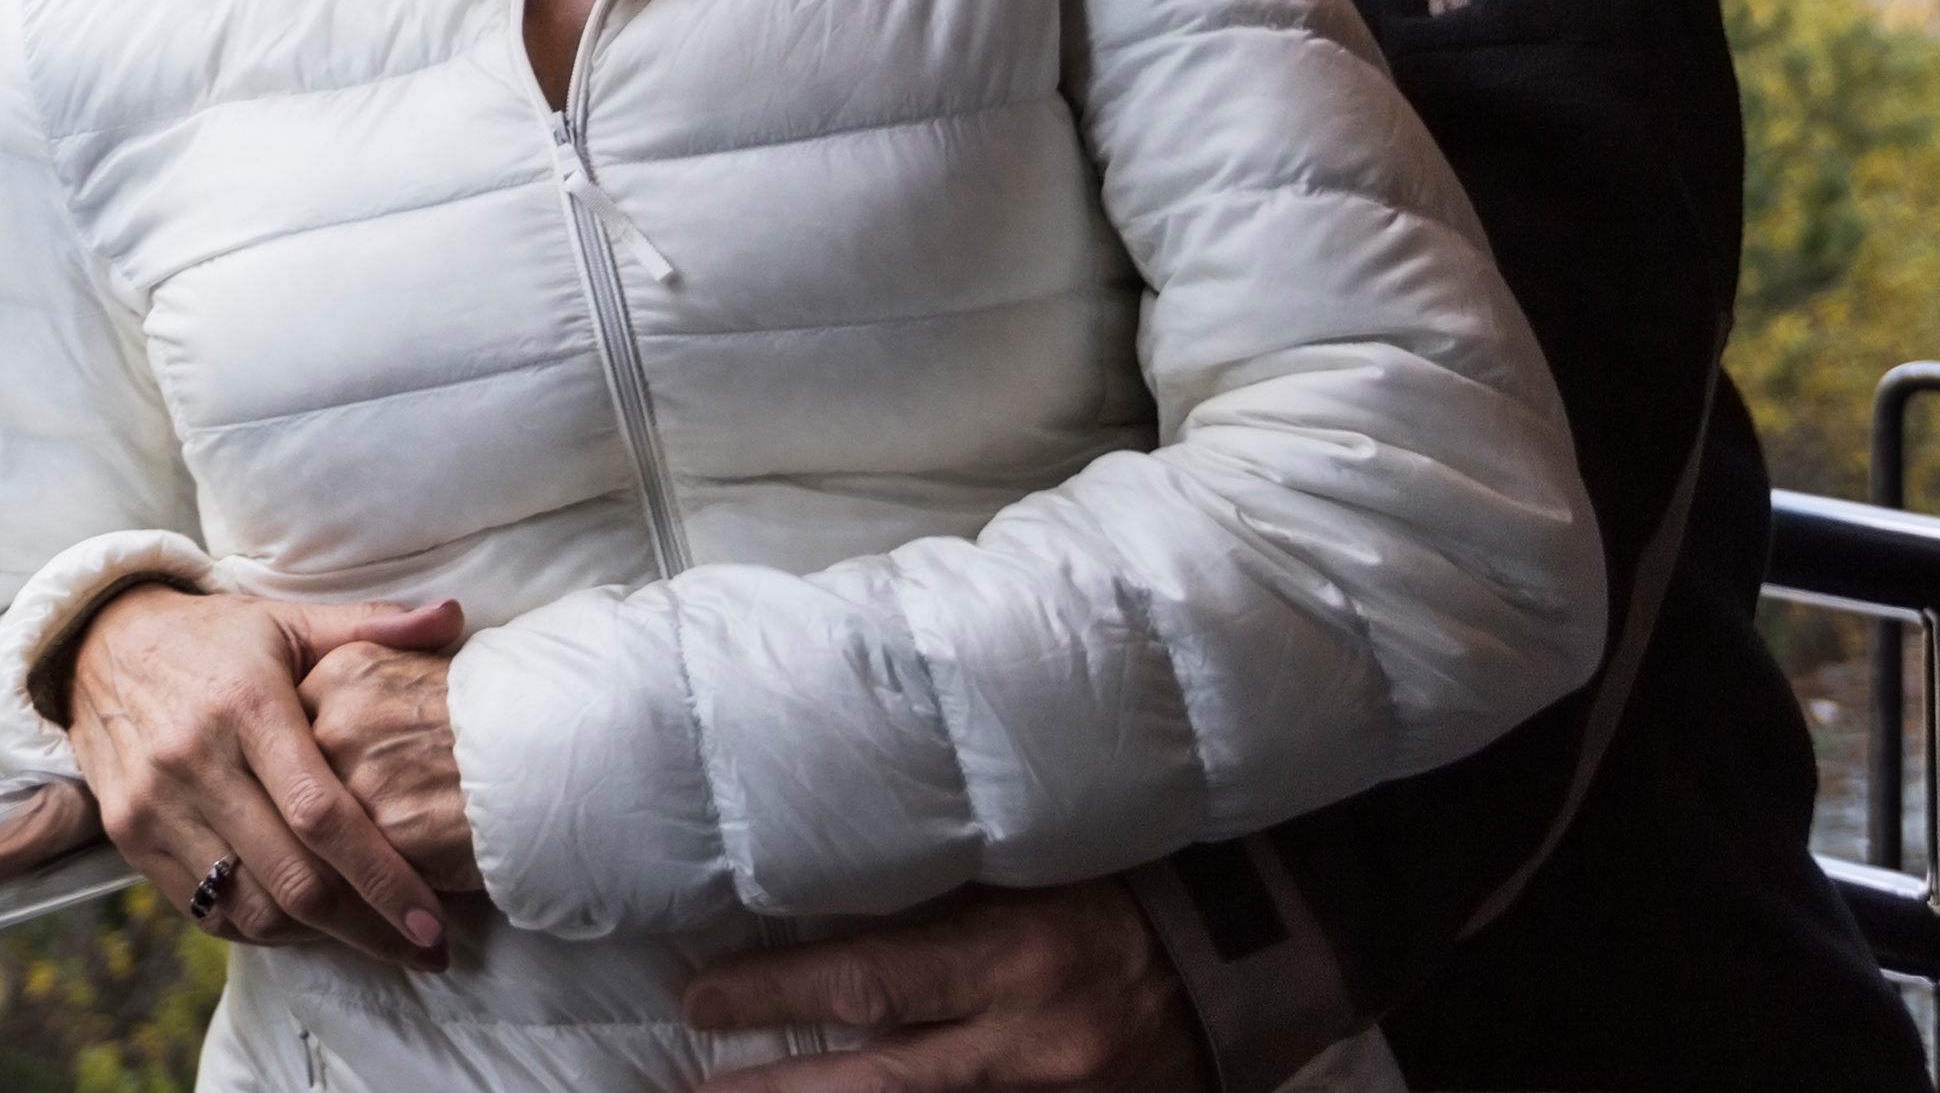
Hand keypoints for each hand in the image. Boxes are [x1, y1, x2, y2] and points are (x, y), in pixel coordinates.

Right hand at [58, 586, 470, 968]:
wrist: (98, 644)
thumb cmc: (215, 639)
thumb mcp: (289, 621)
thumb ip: (373, 626)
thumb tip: (453, 617)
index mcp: (247, 705)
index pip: (323, 815)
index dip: (383, 878)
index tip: (432, 924)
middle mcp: (195, 759)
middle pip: (293, 877)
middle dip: (369, 927)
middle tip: (424, 949)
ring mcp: (155, 803)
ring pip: (251, 906)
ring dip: (319, 936)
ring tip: (371, 936)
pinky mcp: (129, 834)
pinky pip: (205, 910)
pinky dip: (261, 929)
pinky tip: (303, 923)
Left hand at [679, 879, 1207, 1092]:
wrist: (1248, 955)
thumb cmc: (1125, 884)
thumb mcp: (1034, 868)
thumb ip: (945, 889)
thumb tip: (826, 884)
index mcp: (1015, 958)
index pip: (873, 982)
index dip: (780, 995)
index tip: (699, 997)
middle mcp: (1030, 1042)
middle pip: (880, 1080)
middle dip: (779, 1090)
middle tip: (691, 1089)